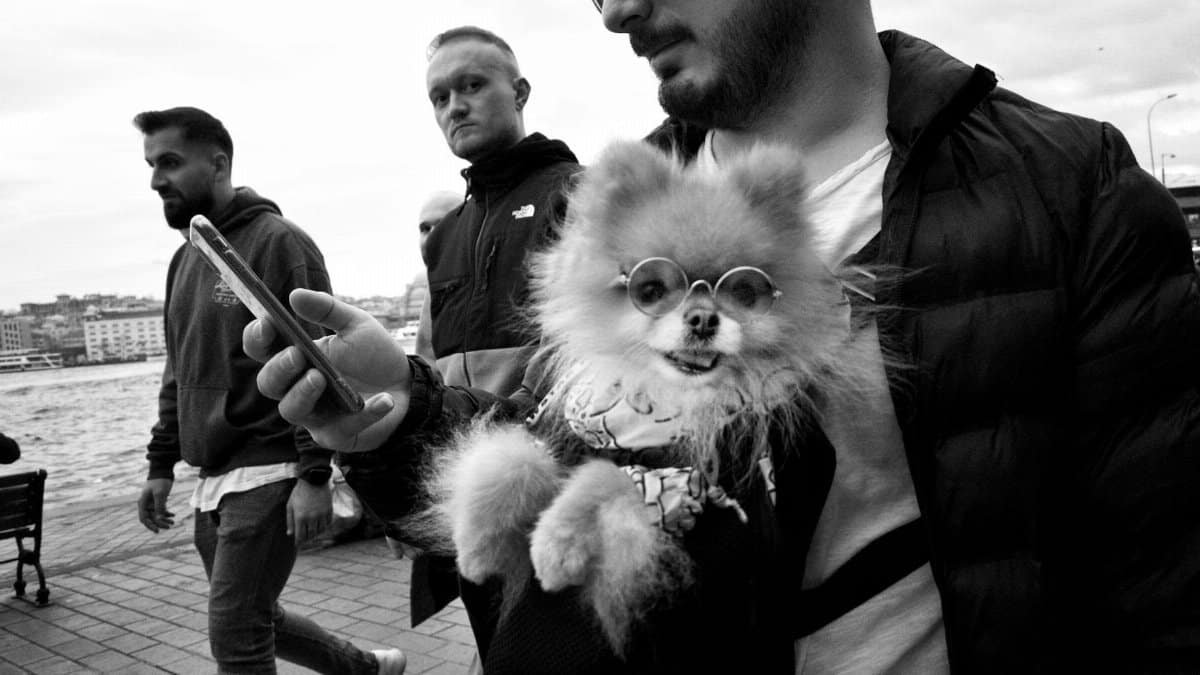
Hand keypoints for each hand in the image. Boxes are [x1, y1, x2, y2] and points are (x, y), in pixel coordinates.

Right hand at [137, 478, 174, 532]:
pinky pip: (161, 510)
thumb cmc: (160, 481)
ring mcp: (151, 502)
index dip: (150, 526)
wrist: (164, 471)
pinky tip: (173, 515)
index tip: (157, 531)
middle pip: (151, 518)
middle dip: (159, 523)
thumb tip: (159, 519)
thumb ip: (159, 507)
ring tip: (172, 522)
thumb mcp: (160, 494)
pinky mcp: (157, 500)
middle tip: (169, 526)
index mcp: (142, 503)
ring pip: (157, 515)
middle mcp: (146, 504)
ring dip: (164, 519)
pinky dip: (166, 514)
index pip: (143, 518)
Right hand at [244, 289, 411, 451]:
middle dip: (279, 369)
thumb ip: (328, 310)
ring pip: (291, 411)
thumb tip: (295, 295)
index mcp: (296, 358)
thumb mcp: (356, 325)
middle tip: (298, 355)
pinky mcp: (338, 435)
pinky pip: (343, 429)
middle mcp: (297, 388)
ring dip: (302, 393)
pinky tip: (382, 400)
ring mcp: (315, 415)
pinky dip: (364, 414)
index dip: (256, 339)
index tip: (266, 324)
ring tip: (320, 377)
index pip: (262, 351)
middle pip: (269, 384)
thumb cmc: (373, 356)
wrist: (407, 386)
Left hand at [287, 479, 332, 545]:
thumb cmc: (299, 492)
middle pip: (311, 535)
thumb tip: (290, 533)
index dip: (298, 542)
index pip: (300, 536)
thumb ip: (289, 520)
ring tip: (312, 532)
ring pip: (320, 531)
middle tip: (305, 539)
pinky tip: (320, 525)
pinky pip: (328, 523)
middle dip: (307, 538)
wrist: (314, 480)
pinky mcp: (329, 511)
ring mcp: (322, 515)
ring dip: (316, 533)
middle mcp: (312, 518)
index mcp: (300, 517)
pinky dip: (324, 527)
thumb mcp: (290, 505)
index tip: (297, 544)